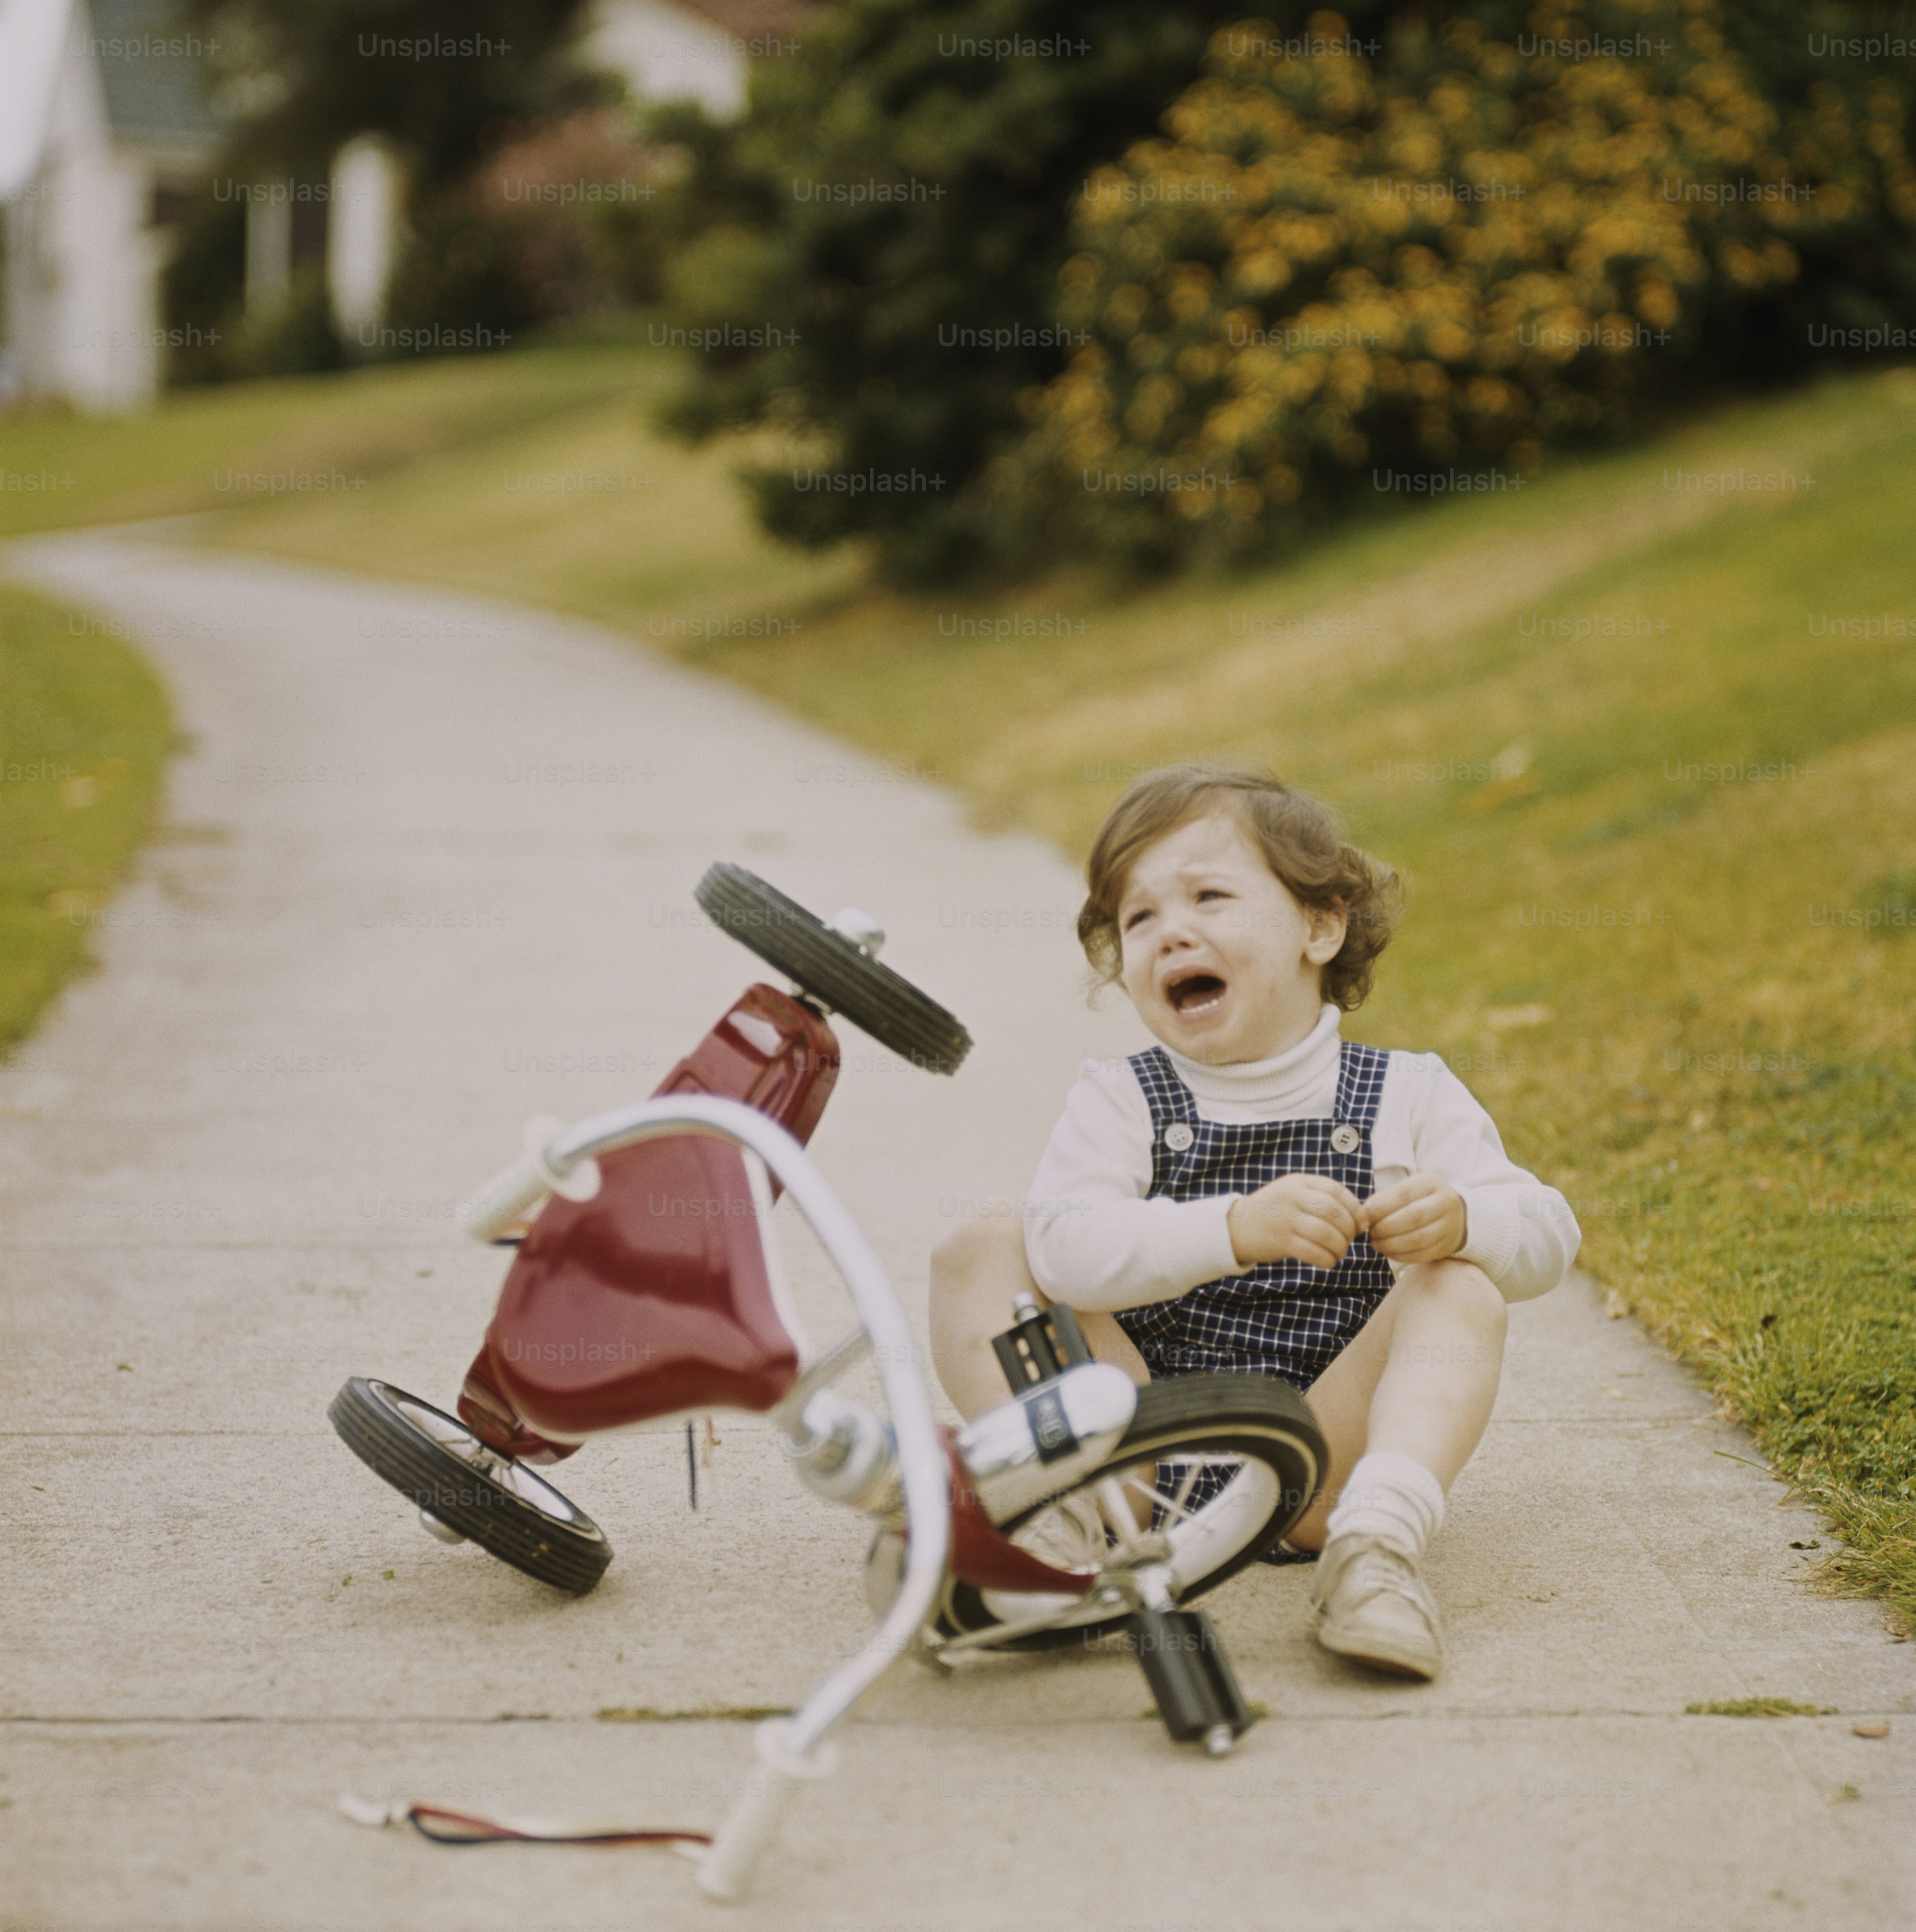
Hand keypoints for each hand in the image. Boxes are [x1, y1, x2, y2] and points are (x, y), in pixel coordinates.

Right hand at [1228, 1172, 1363, 1269]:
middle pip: (1334, 1212)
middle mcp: (1292, 1197)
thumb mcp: (1292, 1193)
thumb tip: (1358, 1217)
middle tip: (1349, 1240)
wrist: (1236, 1227)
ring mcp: (1285, 1219)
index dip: (1355, 1208)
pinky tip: (1329, 1261)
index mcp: (1298, 1182)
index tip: (1362, 1223)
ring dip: (1340, 1247)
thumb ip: (1320, 1198)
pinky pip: (1313, 1252)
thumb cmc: (1273, 1212)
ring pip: (1326, 1234)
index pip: (1336, 1191)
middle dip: (1349, 1229)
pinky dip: (1327, 1260)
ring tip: (1340, 1253)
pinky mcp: (1281, 1241)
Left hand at [1362, 1172, 1466, 1264]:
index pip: (1404, 1194)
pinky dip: (1401, 1255)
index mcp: (1432, 1182)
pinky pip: (1422, 1254)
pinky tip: (1388, 1252)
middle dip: (1386, 1227)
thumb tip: (1364, 1213)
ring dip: (1391, 1244)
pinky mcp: (1447, 1246)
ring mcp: (1450, 1226)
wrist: (1456, 1215)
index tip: (1364, 1215)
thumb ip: (1387, 1198)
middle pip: (1413, 1216)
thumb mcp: (1409, 1189)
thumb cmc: (1421, 1200)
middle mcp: (1446, 1202)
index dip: (1381, 1206)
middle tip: (1370, 1232)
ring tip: (1376, 1243)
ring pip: (1418, 1238)